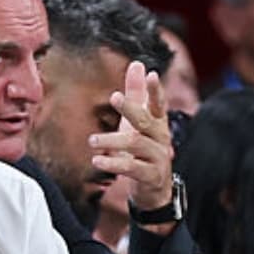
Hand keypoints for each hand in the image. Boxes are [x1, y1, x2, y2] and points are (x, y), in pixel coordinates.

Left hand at [89, 60, 174, 216]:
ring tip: (92, 141)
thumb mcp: (139, 122)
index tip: (151, 75)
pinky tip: (97, 161)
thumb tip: (137, 64)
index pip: (159, 104)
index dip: (156, 90)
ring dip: (113, 140)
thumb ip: (137, 94)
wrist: (154, 189)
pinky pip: (132, 168)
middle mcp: (160, 138)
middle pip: (146, 120)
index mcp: (158, 123)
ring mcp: (158, 157)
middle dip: (130, 108)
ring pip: (136, 144)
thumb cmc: (144, 150)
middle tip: (114, 96)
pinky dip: (114, 164)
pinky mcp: (151, 176)